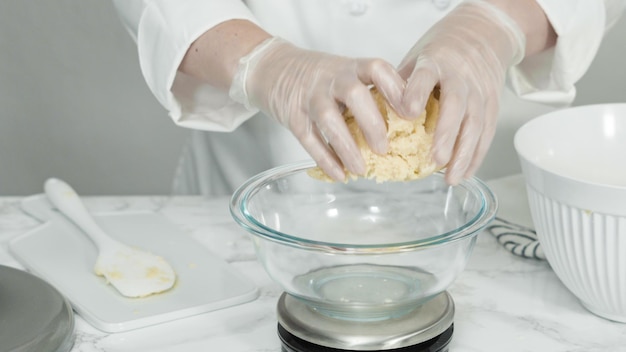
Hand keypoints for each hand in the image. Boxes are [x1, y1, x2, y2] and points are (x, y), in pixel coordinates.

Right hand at [229, 38, 404, 180]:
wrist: (273, 68)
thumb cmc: (321, 77)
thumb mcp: (346, 73)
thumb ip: (371, 92)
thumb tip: (409, 124)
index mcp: (351, 67)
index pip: (376, 69)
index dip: (396, 89)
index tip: (412, 112)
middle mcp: (331, 78)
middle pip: (354, 94)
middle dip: (372, 123)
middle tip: (384, 149)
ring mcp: (310, 97)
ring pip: (329, 120)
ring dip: (347, 147)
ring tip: (361, 170)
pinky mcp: (293, 116)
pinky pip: (309, 139)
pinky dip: (325, 159)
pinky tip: (339, 175)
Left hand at [398, 0, 525, 184]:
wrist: (482, 34)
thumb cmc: (440, 53)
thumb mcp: (415, 58)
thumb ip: (398, 85)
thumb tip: (369, 114)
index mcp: (435, 62)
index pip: (425, 76)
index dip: (417, 93)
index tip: (408, 112)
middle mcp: (461, 76)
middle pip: (456, 105)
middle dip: (446, 134)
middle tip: (435, 160)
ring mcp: (480, 91)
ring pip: (476, 124)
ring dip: (464, 154)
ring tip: (450, 178)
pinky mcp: (493, 104)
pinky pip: (486, 133)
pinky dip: (476, 156)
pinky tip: (465, 173)